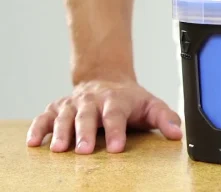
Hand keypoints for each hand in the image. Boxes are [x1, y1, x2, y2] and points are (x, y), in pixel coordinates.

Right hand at [26, 79, 181, 153]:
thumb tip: (177, 133)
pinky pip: (45, 117)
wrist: (107, 79)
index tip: (117, 147)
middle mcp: (93, 101)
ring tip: (59, 149)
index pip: (116, 115)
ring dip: (61, 131)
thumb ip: (165, 118)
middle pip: (88, 116)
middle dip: (86, 133)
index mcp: (116, 100)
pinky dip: (38, 128)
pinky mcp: (58, 108)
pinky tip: (34, 142)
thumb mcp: (151, 105)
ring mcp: (74, 103)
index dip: (117, 131)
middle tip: (86, 150)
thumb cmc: (130, 99)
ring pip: (65, 116)